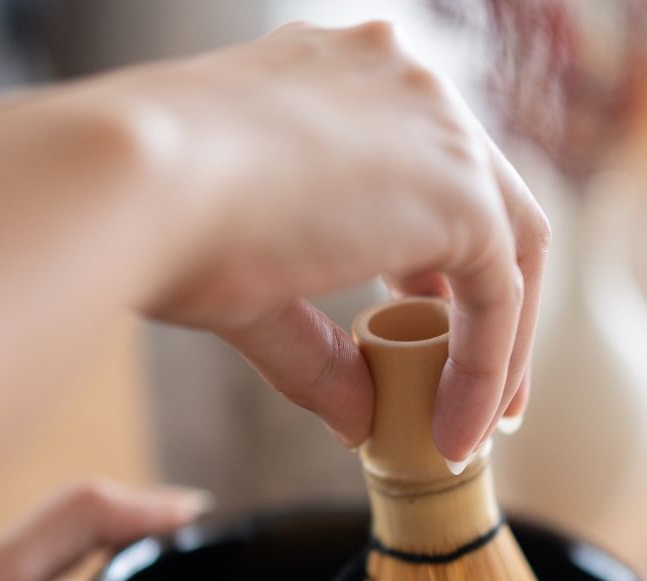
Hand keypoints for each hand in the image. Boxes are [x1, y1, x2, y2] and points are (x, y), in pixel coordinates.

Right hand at [90, 21, 549, 459]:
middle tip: (470, 388)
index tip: (433, 343)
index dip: (440, 270)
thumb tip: (356, 419)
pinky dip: (486, 370)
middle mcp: (406, 87)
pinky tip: (458, 431)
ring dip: (498, 345)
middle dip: (486, 308)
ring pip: (512, 248)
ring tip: (471, 424)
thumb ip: (320, 348)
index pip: (430, 176)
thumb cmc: (160, 222)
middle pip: (488, 205)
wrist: (135, 187)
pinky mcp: (460, 189)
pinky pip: (500, 296)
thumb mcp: (255, 288)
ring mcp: (439, 126)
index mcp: (349, 83)